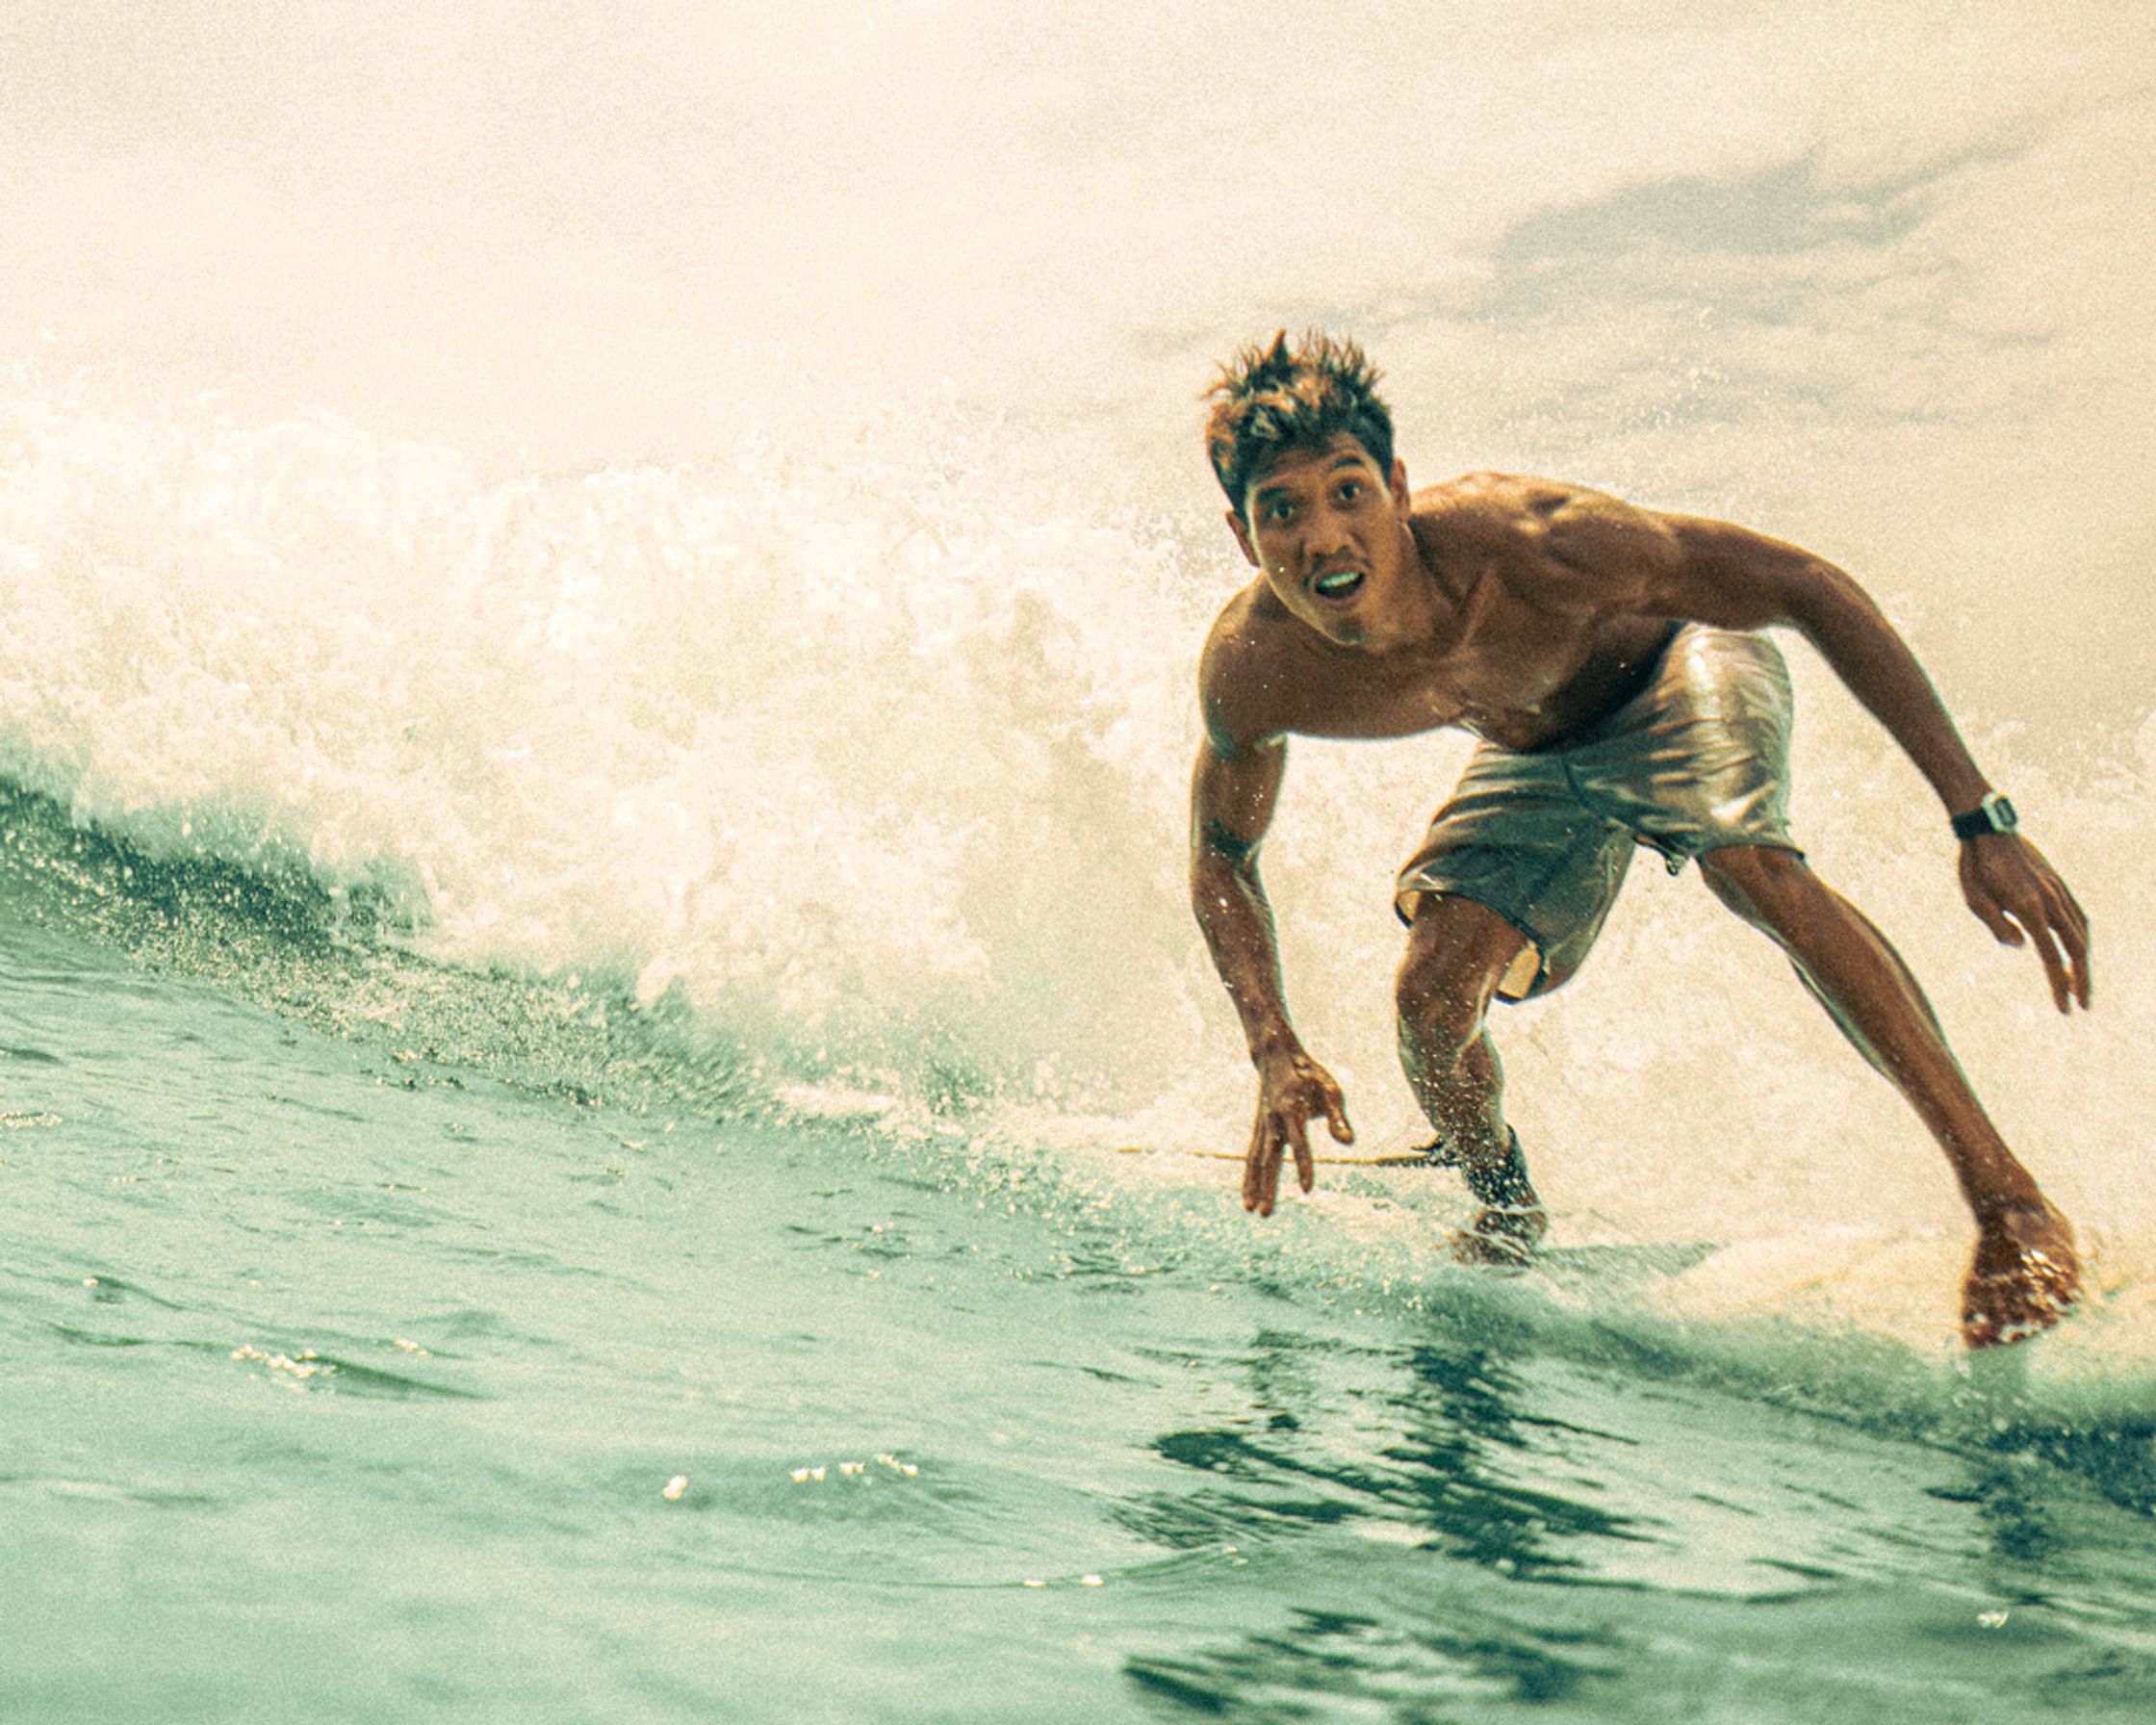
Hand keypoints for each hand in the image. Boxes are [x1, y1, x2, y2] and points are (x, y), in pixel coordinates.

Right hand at [1244, 1048, 1352, 1215]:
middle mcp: (1273, 1120)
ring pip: (1256, 1161)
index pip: (1300, 1143)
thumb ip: (1338, 1117)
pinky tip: (1246, 1197)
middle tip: (1265, 1214)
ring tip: (1252, 1211)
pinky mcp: (1259, 1130)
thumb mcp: (1331, 1090)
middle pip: (1270, 1159)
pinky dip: (1248, 1177)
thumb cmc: (1310, 1075)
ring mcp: (1262, 1126)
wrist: (1277, 1057)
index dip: (1304, 1166)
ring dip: (1254, 1187)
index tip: (1307, 1189)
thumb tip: (1348, 1142)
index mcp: (1293, 1109)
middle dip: (1268, 1187)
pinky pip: (1251, 1157)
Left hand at [1959, 833, 2089, 1011]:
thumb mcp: (1974, 899)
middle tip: (2083, 1006)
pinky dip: (2082, 936)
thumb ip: (1998, 925)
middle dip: (2081, 979)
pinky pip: (2078, 914)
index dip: (2059, 984)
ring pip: (2081, 931)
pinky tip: (2079, 948)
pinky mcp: (2057, 883)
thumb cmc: (1975, 866)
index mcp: (2029, 907)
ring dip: (2084, 960)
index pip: (2050, 956)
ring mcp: (2057, 890)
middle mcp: (2050, 900)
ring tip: (2082, 983)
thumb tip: (2024, 947)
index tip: (2064, 1008)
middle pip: (2075, 948)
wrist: (1988, 828)